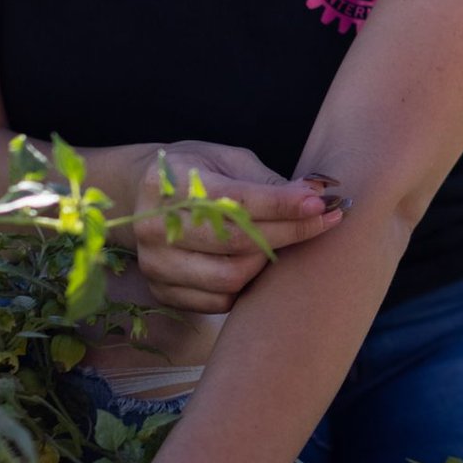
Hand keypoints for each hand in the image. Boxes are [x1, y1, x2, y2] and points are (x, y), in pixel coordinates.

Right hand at [130, 142, 348, 312]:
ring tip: (282, 241)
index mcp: (170, 184)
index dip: (283, 205)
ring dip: (268, 262)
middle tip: (322, 221)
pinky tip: (257, 264)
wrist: (140, 196)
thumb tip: (316, 195)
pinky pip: (219, 301)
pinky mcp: (162, 291)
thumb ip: (266, 181)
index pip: (237, 201)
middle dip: (288, 233)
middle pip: (238, 243)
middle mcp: (156, 227)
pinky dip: (247, 286)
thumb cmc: (195, 173)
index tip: (321, 204)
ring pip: (232, 277)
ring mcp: (156, 264)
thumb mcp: (226, 160)